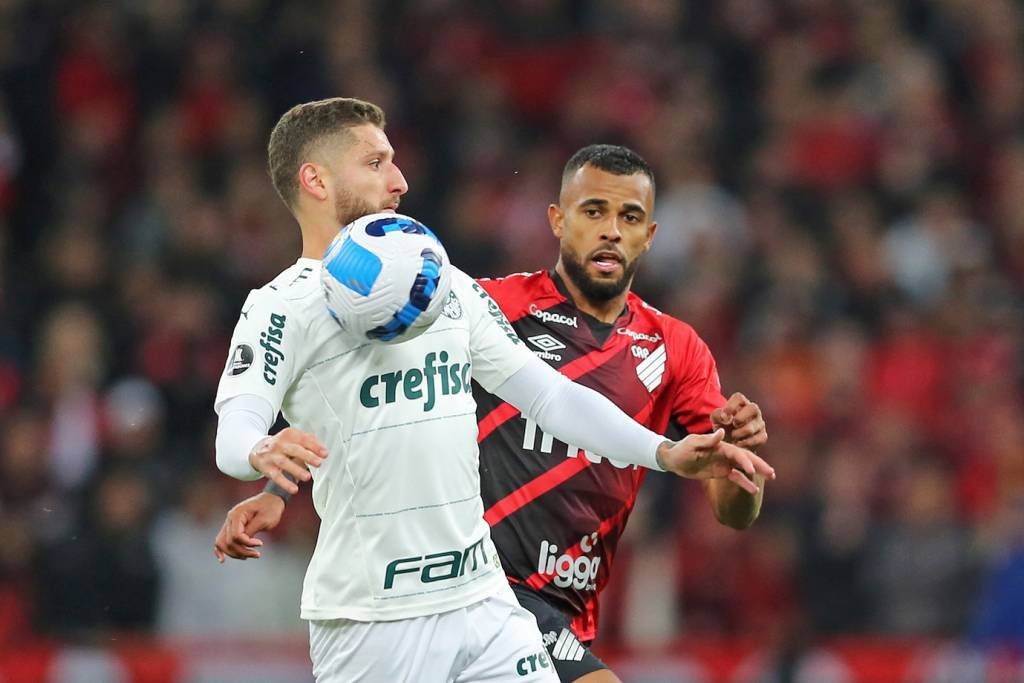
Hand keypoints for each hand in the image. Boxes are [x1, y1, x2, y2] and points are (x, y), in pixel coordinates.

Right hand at [214, 492, 285, 561]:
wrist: (272, 499)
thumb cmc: (270, 508)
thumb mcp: (264, 520)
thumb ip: (251, 531)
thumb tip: (243, 542)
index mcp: (237, 514)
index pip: (235, 535)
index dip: (247, 543)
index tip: (260, 544)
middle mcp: (230, 518)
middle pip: (228, 542)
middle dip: (242, 551)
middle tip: (257, 554)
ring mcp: (229, 522)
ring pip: (223, 543)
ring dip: (235, 553)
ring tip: (250, 556)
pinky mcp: (232, 527)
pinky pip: (222, 539)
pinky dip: (221, 550)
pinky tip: (222, 559)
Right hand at [248, 426, 327, 494]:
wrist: (257, 449)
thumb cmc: (282, 444)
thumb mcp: (294, 438)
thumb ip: (309, 441)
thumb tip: (323, 449)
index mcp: (289, 434)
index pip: (303, 439)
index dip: (315, 446)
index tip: (325, 454)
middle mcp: (279, 444)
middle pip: (294, 449)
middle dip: (307, 456)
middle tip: (318, 463)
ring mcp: (272, 456)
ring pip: (284, 462)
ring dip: (296, 470)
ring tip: (307, 477)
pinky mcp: (267, 468)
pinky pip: (276, 476)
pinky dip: (285, 483)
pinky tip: (294, 489)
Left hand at [656, 429, 774, 494]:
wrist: (674, 459)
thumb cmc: (682, 449)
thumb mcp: (692, 443)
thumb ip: (708, 440)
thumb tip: (722, 432)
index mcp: (720, 445)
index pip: (736, 453)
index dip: (745, 460)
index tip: (752, 470)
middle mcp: (725, 453)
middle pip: (746, 458)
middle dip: (759, 464)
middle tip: (772, 472)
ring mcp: (724, 462)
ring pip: (744, 468)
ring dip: (757, 472)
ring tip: (771, 477)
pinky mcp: (721, 471)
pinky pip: (735, 477)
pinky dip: (745, 482)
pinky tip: (754, 489)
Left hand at [711, 392, 766, 449]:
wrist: (731, 441)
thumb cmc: (724, 425)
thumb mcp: (717, 419)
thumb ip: (717, 415)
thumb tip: (725, 417)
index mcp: (741, 403)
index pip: (739, 398)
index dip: (731, 406)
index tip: (724, 416)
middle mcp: (753, 410)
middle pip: (753, 408)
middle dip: (740, 418)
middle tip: (733, 425)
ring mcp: (760, 423)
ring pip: (752, 427)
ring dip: (738, 434)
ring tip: (732, 436)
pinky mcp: (763, 436)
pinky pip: (757, 439)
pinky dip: (745, 443)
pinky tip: (738, 444)